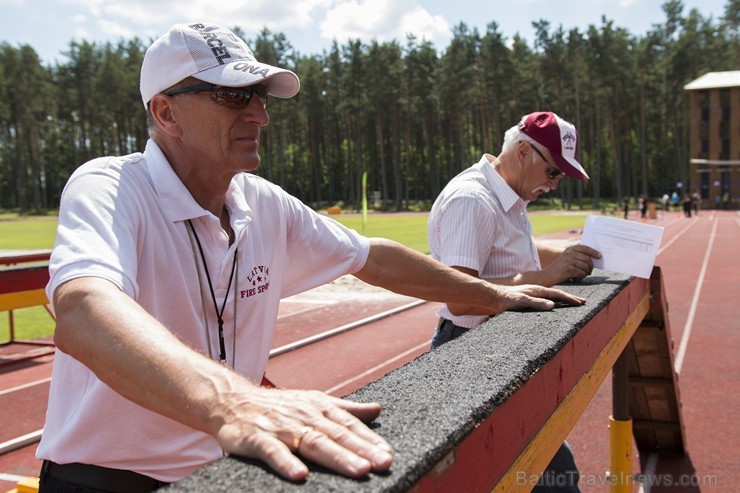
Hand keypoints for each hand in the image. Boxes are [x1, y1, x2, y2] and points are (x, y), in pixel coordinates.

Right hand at [214, 386, 392, 481]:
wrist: (232, 401)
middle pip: (337, 435)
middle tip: (384, 463)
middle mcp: (303, 415)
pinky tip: (301, 476)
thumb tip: (377, 409)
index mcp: (318, 407)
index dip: (370, 440)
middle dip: (362, 450)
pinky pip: (273, 452)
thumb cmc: (278, 406)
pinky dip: (287, 463)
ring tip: (359, 470)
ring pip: (313, 443)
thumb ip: (346, 408)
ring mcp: (281, 427)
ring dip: (337, 457)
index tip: (389, 454)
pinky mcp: (257, 439)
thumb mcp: (313, 401)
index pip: (349, 425)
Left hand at [499, 284, 586, 310]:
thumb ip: (536, 303)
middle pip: (557, 294)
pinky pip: (545, 300)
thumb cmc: (506, 299)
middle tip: (583, 302)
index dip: (570, 298)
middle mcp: (537, 291)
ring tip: (572, 303)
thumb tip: (553, 305)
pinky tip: (554, 306)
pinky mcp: (528, 299)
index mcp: (537, 290)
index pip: (558, 294)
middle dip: (570, 298)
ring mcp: (532, 295)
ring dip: (563, 300)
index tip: (581, 303)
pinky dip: (553, 302)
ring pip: (551, 297)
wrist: (493, 297)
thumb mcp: (522, 301)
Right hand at [542, 245, 600, 284]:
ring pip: (585, 267)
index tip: (600, 256)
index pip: (584, 248)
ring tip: (580, 276)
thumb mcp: (566, 259)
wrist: (547, 276)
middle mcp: (569, 253)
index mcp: (569, 250)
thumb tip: (592, 261)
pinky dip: (580, 277)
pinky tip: (575, 279)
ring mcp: (569, 261)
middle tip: (589, 272)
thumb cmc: (559, 269)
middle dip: (590, 267)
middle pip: (587, 259)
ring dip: (585, 273)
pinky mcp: (569, 269)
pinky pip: (581, 273)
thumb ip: (577, 257)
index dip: (593, 252)